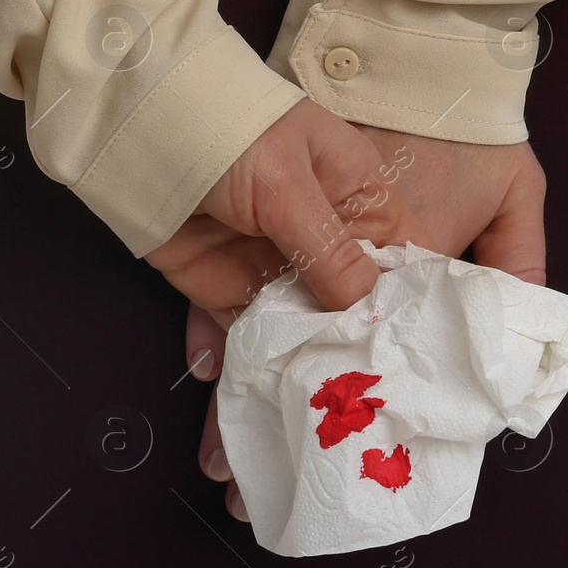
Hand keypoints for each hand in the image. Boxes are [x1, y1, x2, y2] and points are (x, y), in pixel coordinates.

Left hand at [146, 97, 438, 519]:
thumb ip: (327, 249)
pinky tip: (240, 421)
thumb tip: (369, 312)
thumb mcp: (290, 182)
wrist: (136, 114)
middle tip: (362, 441)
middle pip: (355, 319)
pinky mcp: (225, 290)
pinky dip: (239, 380)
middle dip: (355, 375)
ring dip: (293, 392)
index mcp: (365, 206)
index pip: (409, 272)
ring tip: (292, 453)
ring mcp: (276, 270)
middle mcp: (329, 246)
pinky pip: (242, 343)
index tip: (430, 383)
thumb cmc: (232, 124)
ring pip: (298, 342)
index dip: (421, 322)